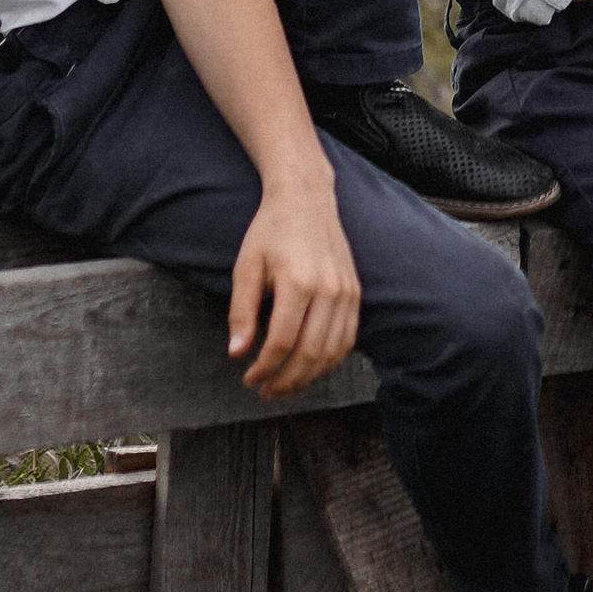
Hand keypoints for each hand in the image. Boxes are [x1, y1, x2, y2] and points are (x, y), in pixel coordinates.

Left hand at [227, 169, 363, 398]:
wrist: (306, 199)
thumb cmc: (270, 231)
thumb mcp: (246, 268)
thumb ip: (242, 313)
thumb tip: (237, 354)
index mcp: (298, 282)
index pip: (283, 342)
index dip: (264, 368)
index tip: (248, 379)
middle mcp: (328, 289)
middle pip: (310, 353)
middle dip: (286, 381)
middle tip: (265, 392)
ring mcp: (347, 292)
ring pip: (332, 352)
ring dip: (308, 377)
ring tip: (285, 386)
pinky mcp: (355, 292)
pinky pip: (348, 338)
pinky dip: (330, 361)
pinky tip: (310, 368)